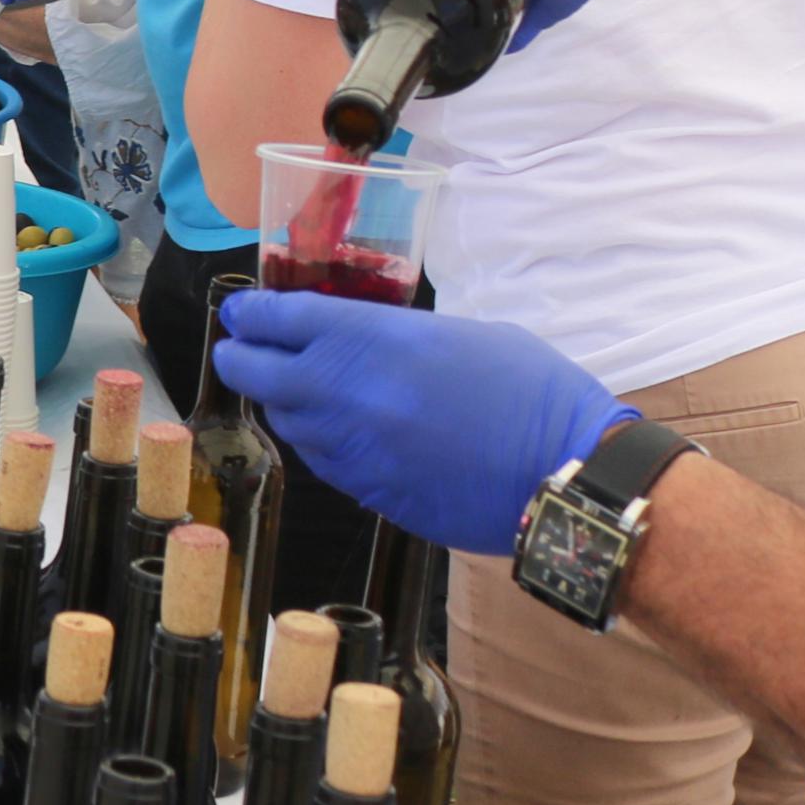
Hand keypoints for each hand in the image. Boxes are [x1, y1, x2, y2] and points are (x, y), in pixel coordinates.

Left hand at [210, 289, 635, 556]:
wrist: (564, 471)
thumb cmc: (532, 390)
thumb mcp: (460, 334)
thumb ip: (392, 336)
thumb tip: (353, 340)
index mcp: (371, 340)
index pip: (279, 319)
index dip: (252, 314)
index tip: (242, 313)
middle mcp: (345, 393)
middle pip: (256, 373)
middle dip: (241, 357)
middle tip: (240, 350)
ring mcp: (351, 448)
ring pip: (287, 421)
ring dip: (287, 402)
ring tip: (299, 390)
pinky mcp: (367, 491)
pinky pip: (323, 460)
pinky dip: (322, 441)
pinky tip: (341, 431)